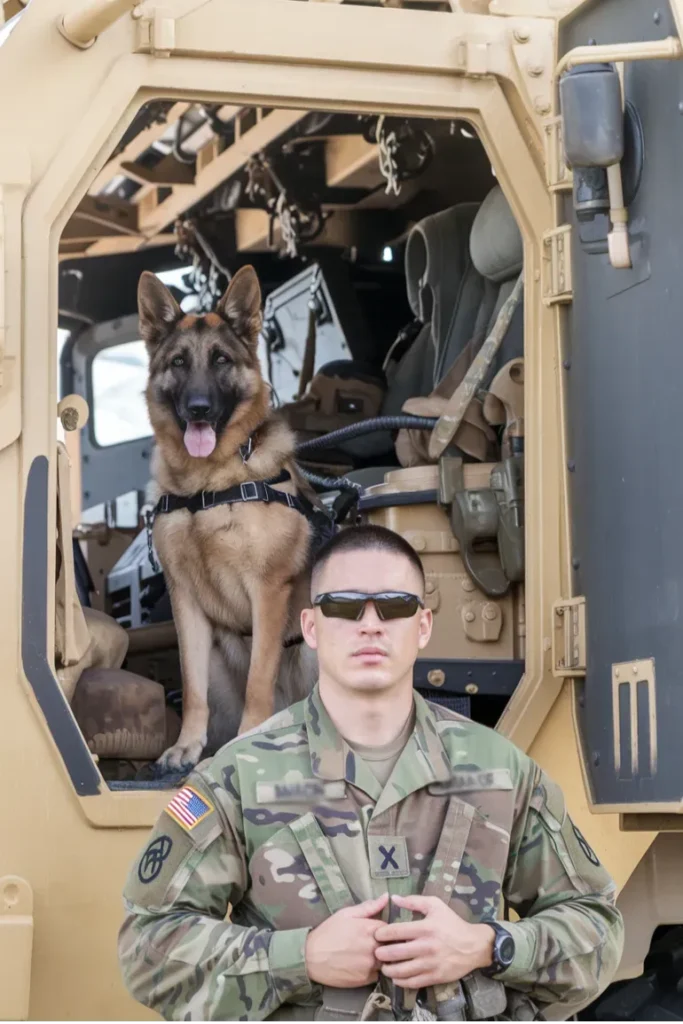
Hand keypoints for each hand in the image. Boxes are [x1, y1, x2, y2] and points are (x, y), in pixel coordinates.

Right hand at [304, 893, 388, 987]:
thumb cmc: (328, 932)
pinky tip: (361, 965)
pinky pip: (378, 974)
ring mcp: (370, 965)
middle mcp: (373, 947)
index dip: (386, 930)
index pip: (391, 929)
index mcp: (370, 929)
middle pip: (391, 946)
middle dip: (386, 944)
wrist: (311, 957)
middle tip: (373, 944)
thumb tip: (387, 896)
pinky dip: (373, 970)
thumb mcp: (346, 914)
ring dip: (381, 958)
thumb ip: (368, 907)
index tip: (378, 932)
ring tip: (367, 954)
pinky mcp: (366, 979)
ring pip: (386, 961)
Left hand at [373, 894, 494, 989]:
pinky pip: (413, 982)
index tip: (376, 934)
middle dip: (381, 953)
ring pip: (402, 971)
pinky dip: (401, 981)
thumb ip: (414, 901)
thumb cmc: (452, 923)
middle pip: (396, 953)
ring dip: (389, 970)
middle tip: (376, 952)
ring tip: (384, 966)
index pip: (396, 931)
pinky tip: (396, 977)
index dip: (382, 933)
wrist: (474, 946)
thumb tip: (394, 898)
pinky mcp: (435, 977)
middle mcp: (426, 947)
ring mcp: (430, 964)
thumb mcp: (435, 905)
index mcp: (425, 928)